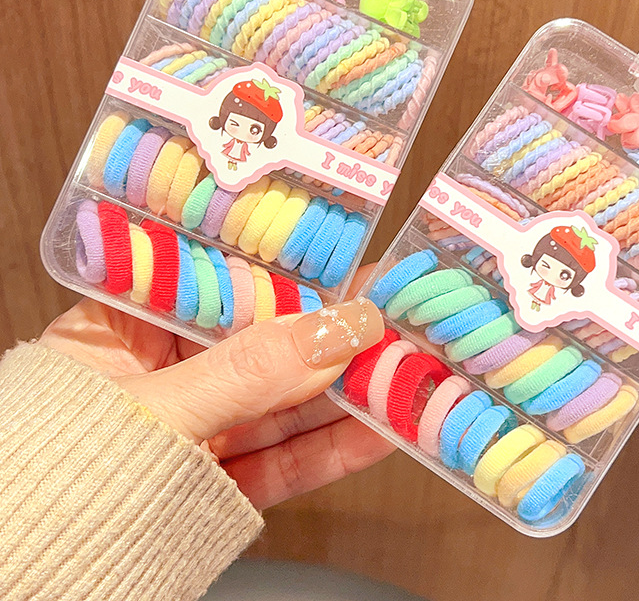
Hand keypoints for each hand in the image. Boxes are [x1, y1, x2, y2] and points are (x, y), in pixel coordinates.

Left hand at [41, 265, 394, 509]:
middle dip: (333, 337)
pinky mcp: (216, 483)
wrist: (23, 590)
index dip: (289, 271)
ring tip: (408, 371)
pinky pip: (279, 460)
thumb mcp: (154, 411)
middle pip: (263, 344)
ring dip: (348, 393)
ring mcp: (195, 428)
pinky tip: (382, 430)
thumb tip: (341, 330)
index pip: (220, 282)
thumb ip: (248, 372)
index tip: (351, 263)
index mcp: (125, 326)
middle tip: (398, 318)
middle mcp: (164, 371)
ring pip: (282, 404)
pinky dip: (331, 450)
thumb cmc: (53, 480)